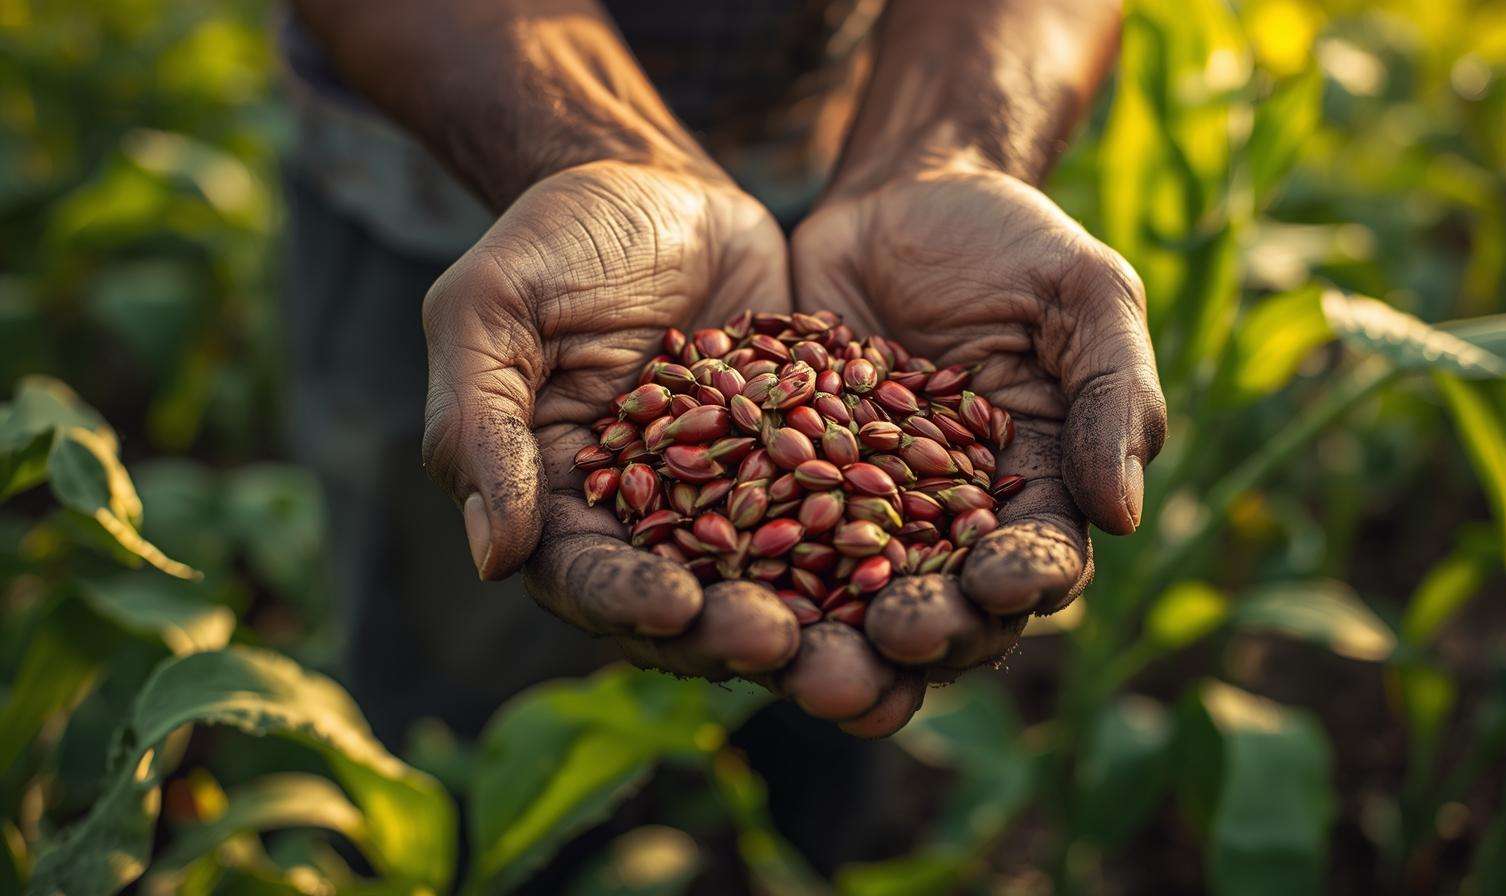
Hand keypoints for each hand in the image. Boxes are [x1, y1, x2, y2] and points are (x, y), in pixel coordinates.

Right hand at [422, 160, 926, 734]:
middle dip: (733, 633)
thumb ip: (479, 423)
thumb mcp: (492, 310)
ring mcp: (732, 501)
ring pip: (776, 583)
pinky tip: (930, 564)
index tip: (677, 608)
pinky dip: (879, 547)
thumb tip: (492, 558)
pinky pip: (843, 518)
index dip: (629, 601)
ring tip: (864, 639)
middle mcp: (648, 523)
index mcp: (559, 505)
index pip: (587, 576)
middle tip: (787, 647)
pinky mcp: (803, 469)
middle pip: (690, 605)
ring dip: (819, 622)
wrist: (660, 185)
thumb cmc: (555, 239)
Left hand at [791, 164, 1166, 678]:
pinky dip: (750, 578)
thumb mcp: (1084, 295)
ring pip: (852, 603)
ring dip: (840, 644)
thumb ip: (1113, 393)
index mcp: (1038, 493)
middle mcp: (950, 526)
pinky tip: (725, 593)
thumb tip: (1124, 514)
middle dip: (929, 631)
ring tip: (813, 661)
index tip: (999, 583)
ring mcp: (861, 514)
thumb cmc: (1011, 242)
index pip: (1042, 561)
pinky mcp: (783, 490)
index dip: (1025, 580)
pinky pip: (765, 543)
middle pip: (946, 606)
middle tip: (900, 634)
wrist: (898, 196)